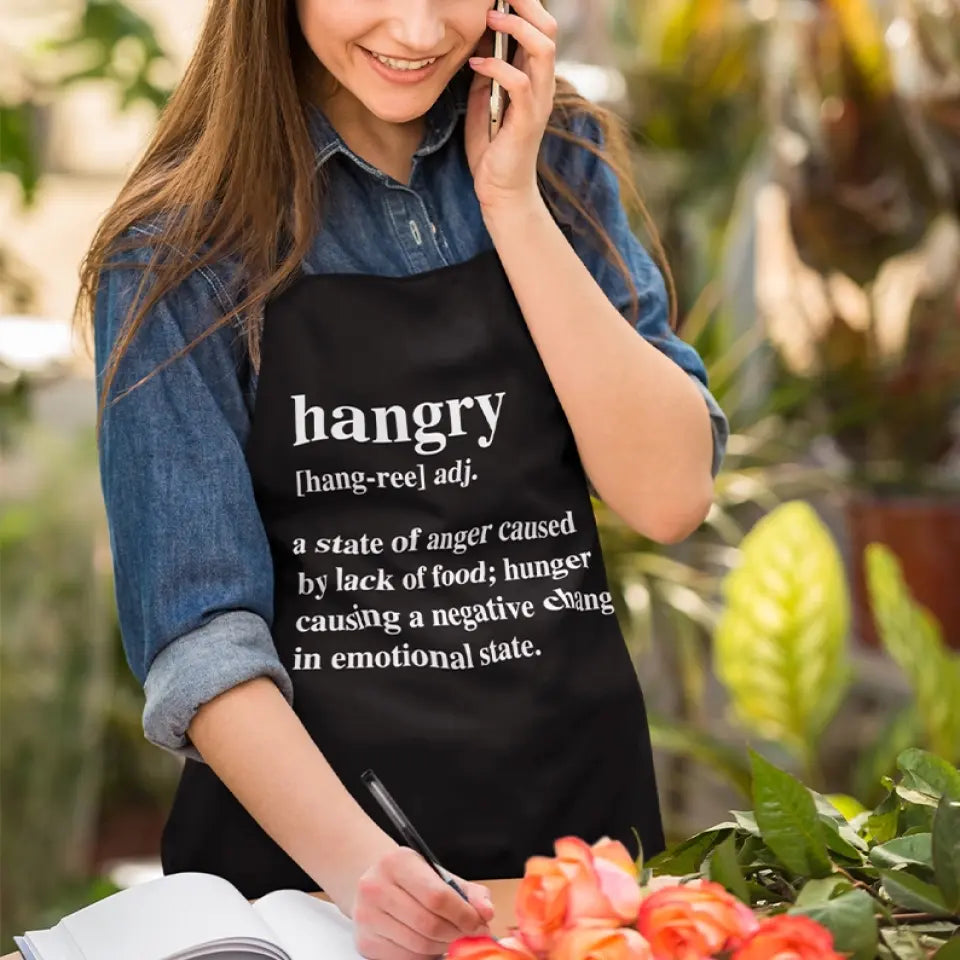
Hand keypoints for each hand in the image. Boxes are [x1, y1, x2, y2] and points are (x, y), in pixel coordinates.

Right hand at [351, 846, 494, 959]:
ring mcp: (367, 916)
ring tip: (449, 937)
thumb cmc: (414, 879)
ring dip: (442, 946)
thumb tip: (486, 912)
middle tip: (469, 934)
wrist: (376, 883)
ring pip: (419, 945)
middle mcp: (376, 887)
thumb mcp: (441, 875)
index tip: (479, 923)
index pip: (438, 896)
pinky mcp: (365, 941)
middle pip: (429, 924)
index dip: (464, 915)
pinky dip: (425, 956)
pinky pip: (405, 958)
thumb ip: (471, 892)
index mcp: (398, 862)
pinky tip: (430, 943)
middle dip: (456, 934)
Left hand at [464, 0, 557, 215]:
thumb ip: (487, 69)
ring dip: (515, 28)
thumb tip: (478, 39)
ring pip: (543, 49)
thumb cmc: (491, 146)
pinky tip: (475, 65)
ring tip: (490, 18)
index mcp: (534, 76)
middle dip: (525, 5)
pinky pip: (519, 82)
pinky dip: (496, 67)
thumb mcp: (483, 97)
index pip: (540, 28)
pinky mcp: (527, 120)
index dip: (524, 7)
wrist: (499, 189)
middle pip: (548, 28)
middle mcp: (542, 85)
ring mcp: (538, 101)